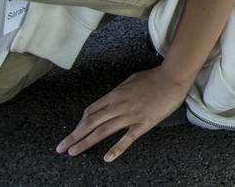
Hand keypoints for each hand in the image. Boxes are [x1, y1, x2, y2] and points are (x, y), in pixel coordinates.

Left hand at [56, 66, 190, 162]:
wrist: (173, 77)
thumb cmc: (154, 77)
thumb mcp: (130, 80)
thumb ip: (118, 92)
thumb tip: (109, 101)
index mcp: (115, 94)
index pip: (91, 111)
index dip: (80, 124)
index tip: (73, 133)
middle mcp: (118, 105)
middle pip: (91, 123)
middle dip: (74, 136)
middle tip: (61, 147)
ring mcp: (130, 115)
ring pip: (103, 131)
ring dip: (86, 142)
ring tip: (73, 152)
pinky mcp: (143, 123)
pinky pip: (127, 138)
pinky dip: (116, 149)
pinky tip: (106, 158)